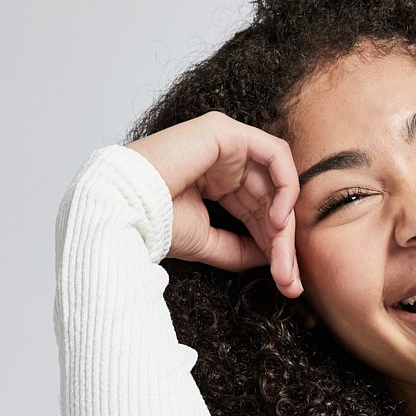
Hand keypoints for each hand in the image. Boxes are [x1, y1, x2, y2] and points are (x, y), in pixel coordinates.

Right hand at [126, 112, 302, 298]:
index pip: (259, 212)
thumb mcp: (209, 242)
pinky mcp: (226, 132)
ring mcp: (226, 143)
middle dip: (284, 243)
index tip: (287, 283)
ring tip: (281, 255)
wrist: (126, 210)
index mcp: (218, 181)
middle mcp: (225, 160)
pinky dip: (286, 187)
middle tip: (290, 280)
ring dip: (286, 224)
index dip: (276, 247)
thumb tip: (274, 258)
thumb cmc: (154, 223)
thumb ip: (242, 249)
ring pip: (277, 183)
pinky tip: (278, 221)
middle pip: (271, 200)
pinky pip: (275, 155)